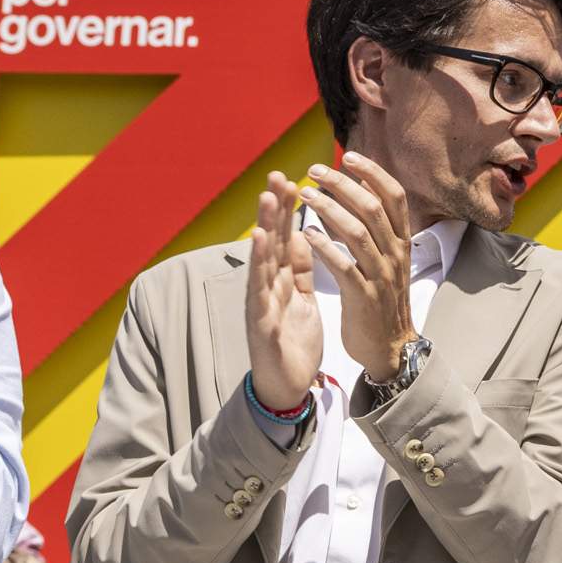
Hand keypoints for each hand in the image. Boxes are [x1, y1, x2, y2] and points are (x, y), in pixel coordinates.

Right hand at [244, 174, 326, 414]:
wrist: (287, 385)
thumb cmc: (292, 340)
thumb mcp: (301, 298)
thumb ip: (299, 269)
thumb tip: (302, 236)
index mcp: (283, 281)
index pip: (287, 240)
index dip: (290, 212)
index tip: (294, 179)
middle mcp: (269, 288)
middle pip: (272, 244)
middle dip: (274, 211)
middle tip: (276, 177)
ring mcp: (262, 305)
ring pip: (263, 263)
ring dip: (264, 231)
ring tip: (266, 202)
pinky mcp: (262, 325)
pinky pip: (261, 294)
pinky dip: (260, 270)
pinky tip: (259, 248)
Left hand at [306, 153, 416, 380]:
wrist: (389, 347)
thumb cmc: (383, 299)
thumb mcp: (389, 260)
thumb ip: (377, 229)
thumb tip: (359, 191)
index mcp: (402, 242)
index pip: (394, 196)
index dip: (373, 173)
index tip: (348, 156)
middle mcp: (396, 254)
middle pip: (373, 208)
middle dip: (343, 184)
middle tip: (315, 170)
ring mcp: (382, 275)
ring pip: (358, 232)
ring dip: (329, 209)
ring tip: (304, 195)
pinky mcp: (364, 297)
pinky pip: (344, 266)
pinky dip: (325, 246)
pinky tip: (305, 233)